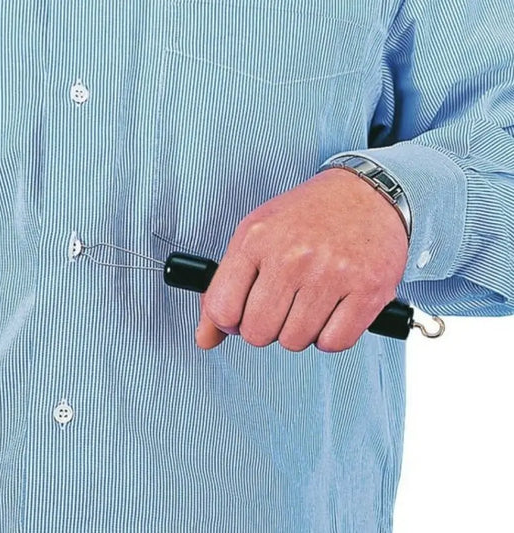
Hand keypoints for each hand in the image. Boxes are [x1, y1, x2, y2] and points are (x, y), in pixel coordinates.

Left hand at [195, 168, 408, 351]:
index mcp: (257, 239)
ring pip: (294, 341)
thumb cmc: (309, 215)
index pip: (222, 310)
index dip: (229, 321)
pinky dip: (329, 336)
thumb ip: (224, 287)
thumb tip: (205, 338)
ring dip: (299, 331)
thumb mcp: (255, 236)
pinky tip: (331, 311)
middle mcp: (292, 256)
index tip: (242, 314)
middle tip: (281, 305)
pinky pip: (333, 343)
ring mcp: (331, 274)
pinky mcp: (367, 291)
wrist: (367, 194)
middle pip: (258, 333)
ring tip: (309, 303)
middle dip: (266, 327)